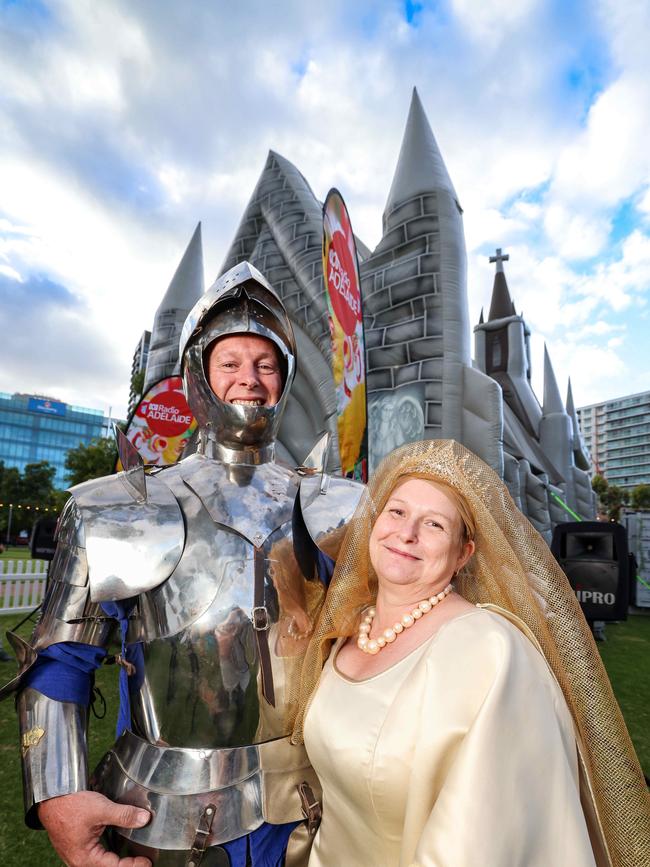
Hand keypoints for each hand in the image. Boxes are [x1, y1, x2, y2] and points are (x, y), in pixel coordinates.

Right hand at [37, 790, 151, 866]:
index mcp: (85, 858)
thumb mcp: (101, 809)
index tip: (147, 862)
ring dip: (116, 861)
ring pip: (101, 863)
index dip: (133, 865)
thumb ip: (124, 815)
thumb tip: (144, 819)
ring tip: (132, 857)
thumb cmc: (71, 805)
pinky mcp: (76, 847)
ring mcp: (76, 855)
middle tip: (142, 861)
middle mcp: (79, 861)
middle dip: (125, 865)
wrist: (51, 797)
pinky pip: (94, 856)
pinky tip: (116, 848)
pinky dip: (107, 855)